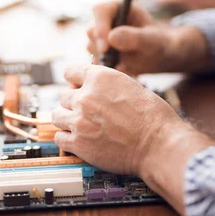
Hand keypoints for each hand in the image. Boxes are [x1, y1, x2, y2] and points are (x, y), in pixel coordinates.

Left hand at [52, 64, 185, 174]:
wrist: (158, 144)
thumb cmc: (152, 116)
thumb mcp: (130, 85)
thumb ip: (106, 84)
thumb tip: (92, 87)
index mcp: (99, 77)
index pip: (69, 71)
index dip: (75, 80)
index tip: (78, 87)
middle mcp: (85, 96)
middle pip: (64, 96)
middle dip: (74, 103)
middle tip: (88, 112)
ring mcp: (79, 120)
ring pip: (57, 115)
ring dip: (67, 120)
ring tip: (81, 126)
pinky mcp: (78, 143)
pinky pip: (59, 138)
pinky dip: (67, 139)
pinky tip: (79, 140)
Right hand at [87, 2, 210, 74]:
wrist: (159, 58)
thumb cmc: (159, 44)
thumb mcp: (152, 41)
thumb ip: (135, 37)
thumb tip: (111, 37)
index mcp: (119, 8)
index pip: (100, 10)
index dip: (100, 26)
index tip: (106, 46)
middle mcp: (107, 20)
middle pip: (91, 29)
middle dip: (100, 46)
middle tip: (114, 61)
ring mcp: (101, 36)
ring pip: (91, 46)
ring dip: (104, 59)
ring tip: (125, 65)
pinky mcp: (100, 51)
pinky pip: (94, 60)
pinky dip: (105, 68)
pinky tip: (122, 69)